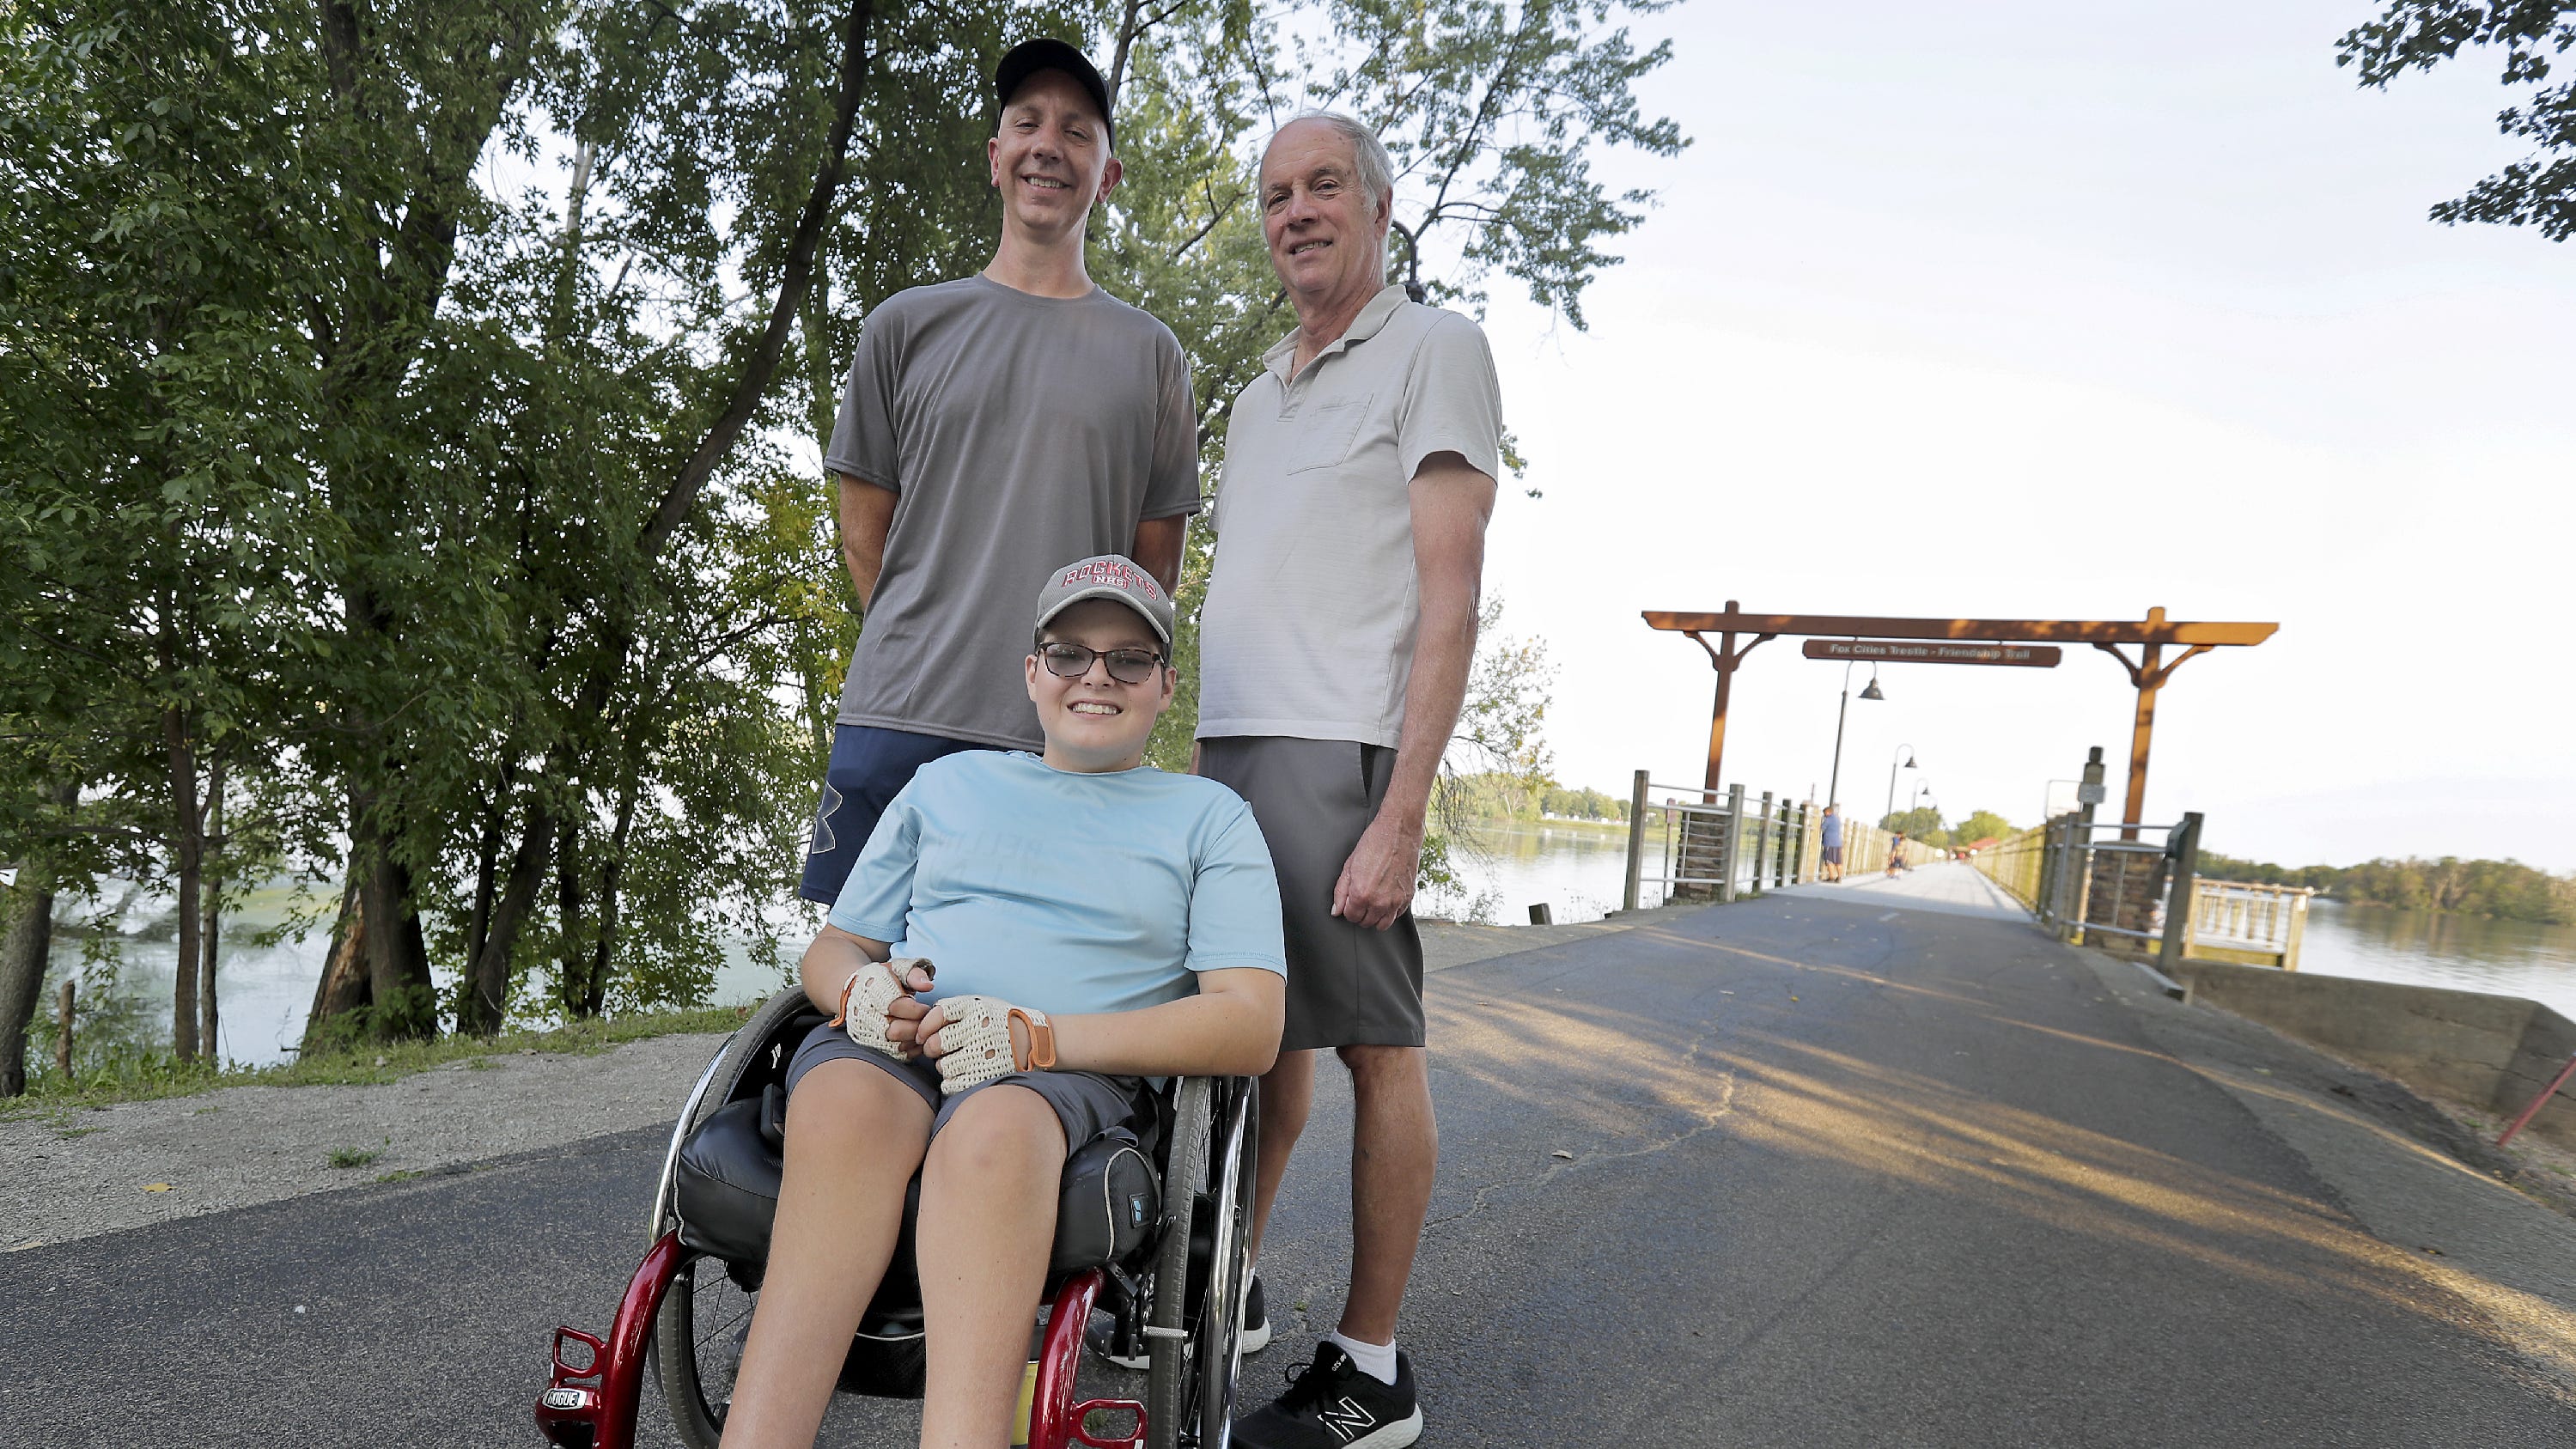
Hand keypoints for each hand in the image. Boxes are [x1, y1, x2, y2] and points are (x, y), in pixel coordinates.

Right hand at [839, 958, 932, 1055]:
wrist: (855, 992)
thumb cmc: (882, 979)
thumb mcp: (897, 969)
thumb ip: (914, 974)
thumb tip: (928, 986)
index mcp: (872, 993)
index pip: (897, 1007)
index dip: (917, 1009)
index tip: (925, 1008)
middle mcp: (866, 1016)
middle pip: (896, 1030)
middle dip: (917, 1026)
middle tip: (924, 1020)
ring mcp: (867, 1034)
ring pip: (897, 1046)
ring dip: (915, 1039)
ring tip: (919, 1027)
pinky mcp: (872, 1047)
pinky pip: (897, 1055)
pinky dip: (911, 1049)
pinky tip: (914, 1038)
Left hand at [917, 994, 1044, 1094]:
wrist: (1036, 1040)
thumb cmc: (1000, 1021)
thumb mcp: (981, 1004)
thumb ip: (953, 1010)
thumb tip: (921, 1026)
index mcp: (975, 1008)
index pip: (936, 1015)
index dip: (925, 1026)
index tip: (924, 1034)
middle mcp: (978, 1029)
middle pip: (935, 1043)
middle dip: (932, 1049)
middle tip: (938, 1050)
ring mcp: (982, 1053)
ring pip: (942, 1066)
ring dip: (945, 1066)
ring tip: (958, 1061)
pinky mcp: (986, 1075)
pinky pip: (951, 1084)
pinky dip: (951, 1081)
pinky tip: (962, 1074)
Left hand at [1331, 809, 1421, 930]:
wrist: (1399, 831)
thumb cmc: (1375, 843)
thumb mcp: (1349, 866)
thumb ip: (1341, 891)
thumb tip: (1336, 910)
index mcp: (1362, 894)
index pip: (1351, 917)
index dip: (1348, 909)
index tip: (1351, 900)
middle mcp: (1380, 902)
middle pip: (1367, 922)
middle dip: (1361, 913)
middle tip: (1361, 899)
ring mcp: (1396, 900)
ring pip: (1384, 924)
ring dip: (1376, 917)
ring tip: (1373, 902)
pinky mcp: (1408, 896)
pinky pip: (1398, 914)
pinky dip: (1391, 911)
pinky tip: (1387, 897)